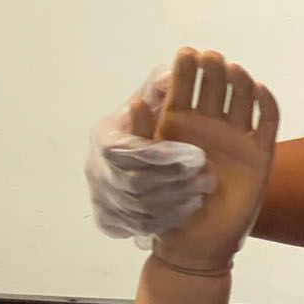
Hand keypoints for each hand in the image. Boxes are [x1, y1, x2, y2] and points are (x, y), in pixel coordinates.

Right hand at [86, 66, 215, 238]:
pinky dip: (164, 222)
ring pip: (136, 210)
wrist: (133, 161)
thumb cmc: (148, 125)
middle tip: (207, 177)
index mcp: (104, 137)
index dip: (161, 155)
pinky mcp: (108, 220)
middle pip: (132, 184)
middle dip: (173, 181)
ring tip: (202, 195)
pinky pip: (135, 228)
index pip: (126, 151)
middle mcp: (95, 169)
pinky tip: (188, 211)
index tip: (196, 154)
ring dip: (174, 203)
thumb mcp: (153, 102)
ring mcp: (100, 197)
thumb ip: (161, 88)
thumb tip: (173, 75)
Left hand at [151, 49, 278, 274]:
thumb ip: (143, 136)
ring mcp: (237, 138)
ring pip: (242, 99)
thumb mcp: (147, 169)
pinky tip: (258, 90)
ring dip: (238, 82)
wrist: (195, 244)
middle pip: (216, 87)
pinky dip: (266, 104)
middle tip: (210, 57)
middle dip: (213, 70)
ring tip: (231, 70)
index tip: (186, 54)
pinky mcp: (260, 154)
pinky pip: (267, 123)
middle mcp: (210, 125)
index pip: (185, 88)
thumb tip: (135, 101)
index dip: (186, 70)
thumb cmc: (166, 207)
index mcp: (181, 124)